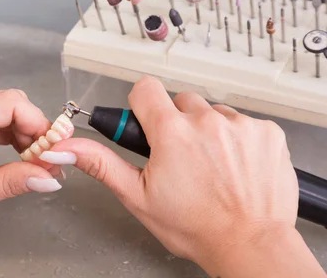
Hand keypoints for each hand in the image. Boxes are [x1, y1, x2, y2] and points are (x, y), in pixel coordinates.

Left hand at [0, 89, 62, 233]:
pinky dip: (10, 131)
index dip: (38, 122)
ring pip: (4, 106)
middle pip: (10, 101)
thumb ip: (9, 184)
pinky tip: (17, 153)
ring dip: (24, 130)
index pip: (9, 103)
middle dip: (35, 128)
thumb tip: (47, 177)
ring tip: (33, 160)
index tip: (52, 148)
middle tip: (46, 158)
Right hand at [39, 77, 324, 276]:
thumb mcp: (138, 196)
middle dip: (176, 122)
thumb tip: (66, 146)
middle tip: (181, 157)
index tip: (149, 124)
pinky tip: (235, 166)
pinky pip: (243, 122)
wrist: (251, 245)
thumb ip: (101, 163)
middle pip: (181, 101)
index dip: (143, 105)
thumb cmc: (195, 226)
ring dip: (208, 131)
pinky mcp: (267, 132)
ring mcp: (241, 125)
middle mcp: (206, 120)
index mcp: (171, 132)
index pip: (146, 88)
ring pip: (213, 111)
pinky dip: (237, 139)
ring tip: (211, 165)